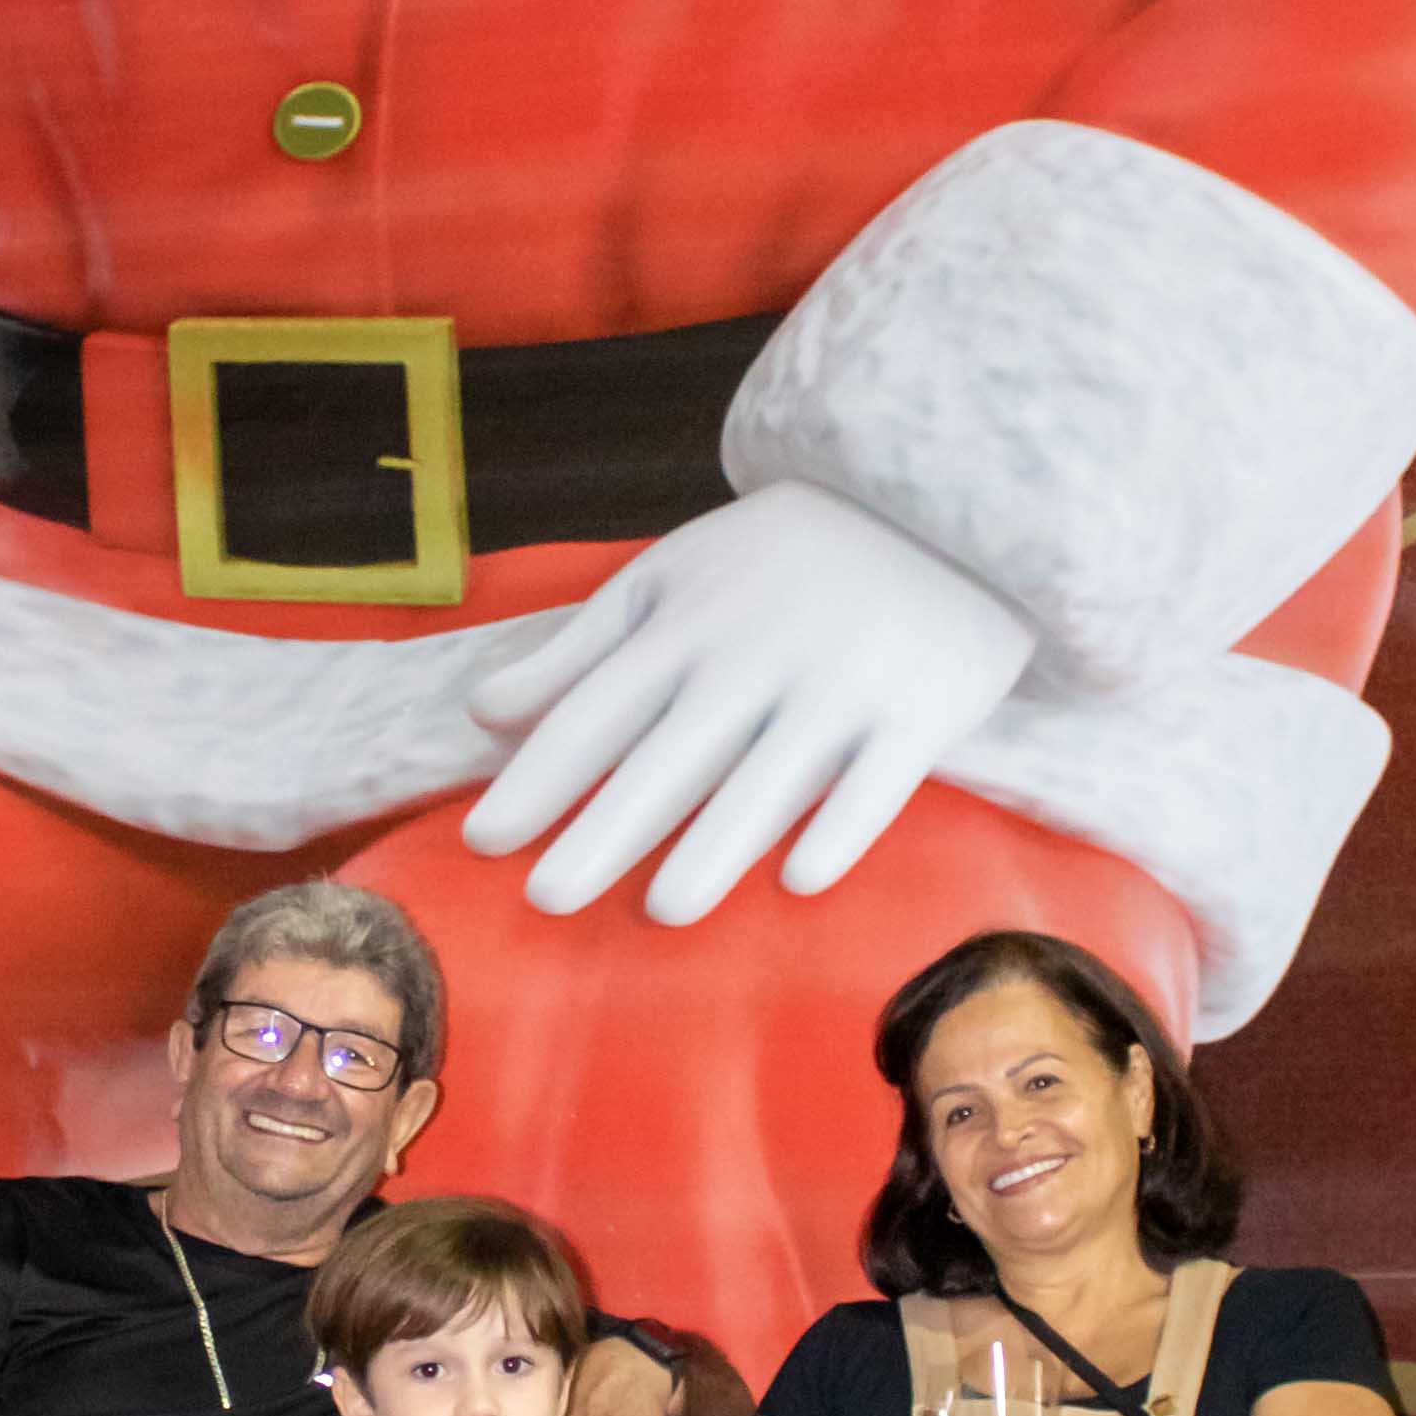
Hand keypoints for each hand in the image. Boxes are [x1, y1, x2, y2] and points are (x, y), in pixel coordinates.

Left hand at [463, 482, 1035, 923]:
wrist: (933, 505)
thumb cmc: (776, 559)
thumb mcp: (667, 578)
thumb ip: (576, 650)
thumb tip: (482, 713)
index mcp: (682, 624)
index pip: (593, 714)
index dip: (536, 780)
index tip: (481, 840)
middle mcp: (752, 657)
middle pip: (667, 758)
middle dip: (604, 829)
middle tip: (546, 899)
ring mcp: (838, 684)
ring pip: (769, 778)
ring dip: (717, 845)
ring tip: (662, 910)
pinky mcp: (918, 710)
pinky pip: (877, 782)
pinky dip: (841, 828)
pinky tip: (801, 881)